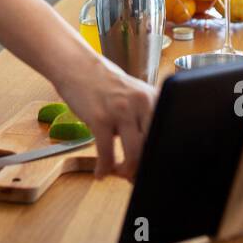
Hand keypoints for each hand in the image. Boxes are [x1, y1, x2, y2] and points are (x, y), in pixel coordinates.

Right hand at [52, 48, 156, 180]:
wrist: (77, 66)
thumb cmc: (105, 83)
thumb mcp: (133, 94)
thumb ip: (145, 115)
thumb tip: (150, 151)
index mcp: (153, 97)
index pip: (165, 133)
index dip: (160, 156)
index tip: (153, 166)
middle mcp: (141, 103)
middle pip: (152, 147)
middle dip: (144, 167)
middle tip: (135, 175)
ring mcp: (120, 110)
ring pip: (133, 154)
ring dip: (126, 171)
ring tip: (119, 173)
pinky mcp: (99, 118)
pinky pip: (106, 153)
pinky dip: (103, 168)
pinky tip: (100, 172)